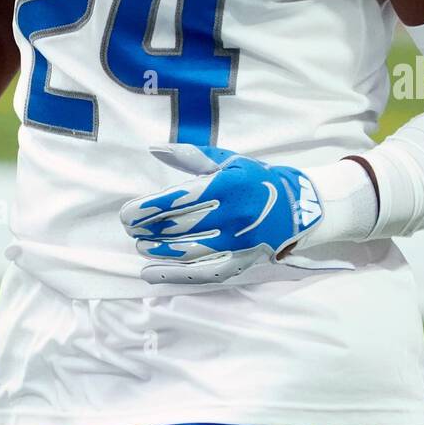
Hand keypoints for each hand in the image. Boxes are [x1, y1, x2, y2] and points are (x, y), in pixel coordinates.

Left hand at [120, 144, 322, 284]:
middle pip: (179, 226)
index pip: (179, 200)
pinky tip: (150, 273)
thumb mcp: (229, 160)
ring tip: (140, 246)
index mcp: (228, 185)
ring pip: (188, 251)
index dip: (149, 209)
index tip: (127, 214)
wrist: (296, 209)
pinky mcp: (242, 263)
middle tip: (130, 228)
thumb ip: (191, 156)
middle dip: (149, 229)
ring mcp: (238, 242)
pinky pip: (203, 273)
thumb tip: (155, 148)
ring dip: (158, 251)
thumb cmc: (255, 180)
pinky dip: (174, 275)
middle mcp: (233, 215)